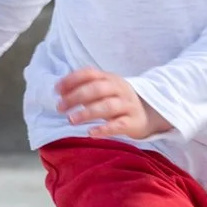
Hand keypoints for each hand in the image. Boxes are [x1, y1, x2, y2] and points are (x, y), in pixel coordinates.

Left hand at [55, 68, 170, 139]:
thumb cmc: (119, 101)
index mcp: (110, 78)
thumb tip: (60, 91)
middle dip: (76, 97)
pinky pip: (118, 125)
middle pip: (97, 89)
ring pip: (107, 106)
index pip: (90, 73)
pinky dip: (104, 129)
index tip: (57, 90)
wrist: (150, 113)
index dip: (72, 80)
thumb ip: (85, 88)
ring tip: (71, 119)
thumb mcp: (105, 90)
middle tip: (60, 107)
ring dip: (87, 112)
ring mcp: (128, 105)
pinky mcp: (133, 122)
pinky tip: (91, 133)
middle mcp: (120, 89)